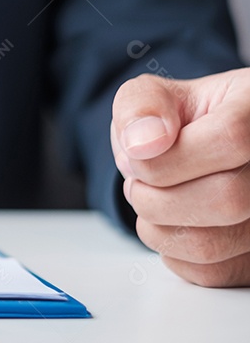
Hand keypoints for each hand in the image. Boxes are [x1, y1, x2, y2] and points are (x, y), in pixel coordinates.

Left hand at [112, 69, 249, 286]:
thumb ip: (141, 106)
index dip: (171, 155)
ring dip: (157, 227)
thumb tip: (143, 143)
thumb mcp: (150, 95)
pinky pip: (210, 272)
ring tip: (151, 199)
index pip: (231, 139)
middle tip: (137, 181)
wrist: (193, 151)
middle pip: (225, 199)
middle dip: (154, 195)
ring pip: (214, 243)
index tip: (137, 154)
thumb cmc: (176, 122)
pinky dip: (172, 253)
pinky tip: (172, 222)